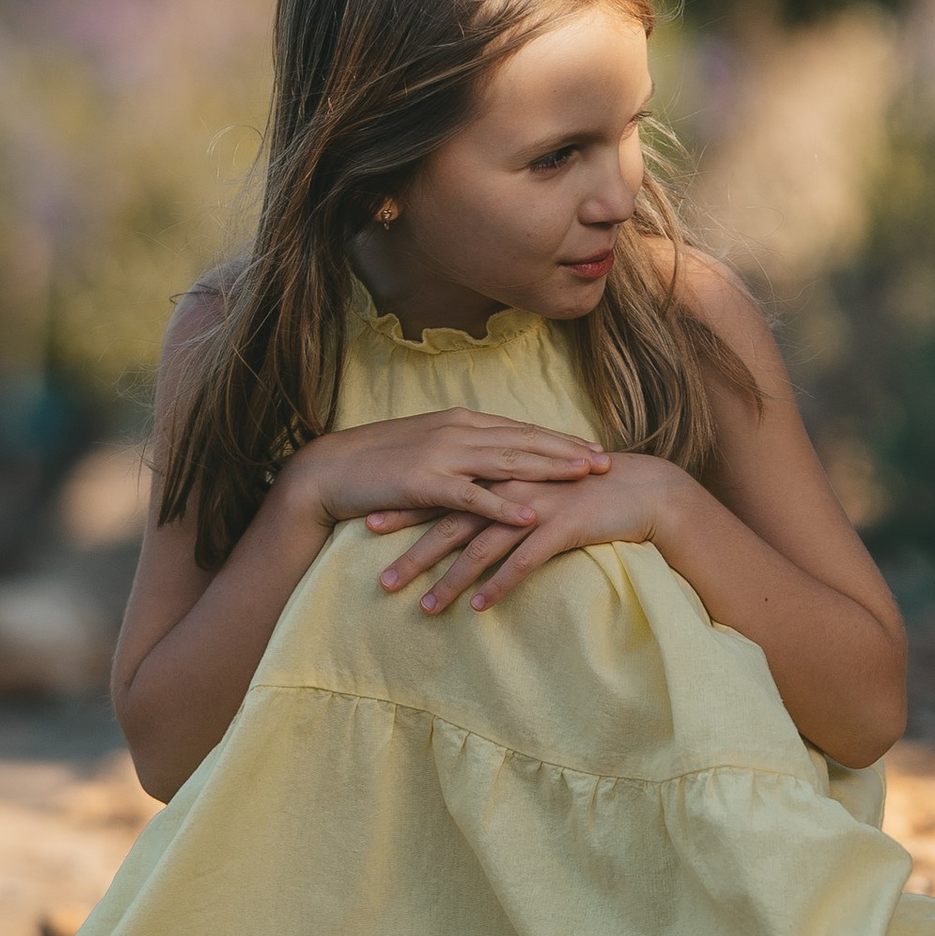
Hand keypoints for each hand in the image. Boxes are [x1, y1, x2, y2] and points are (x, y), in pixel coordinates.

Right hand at [285, 407, 609, 546]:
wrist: (328, 470)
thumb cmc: (375, 464)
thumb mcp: (425, 448)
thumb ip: (460, 450)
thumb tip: (491, 459)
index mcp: (459, 421)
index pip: (520, 429)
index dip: (558, 439)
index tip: (591, 448)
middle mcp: (457, 430)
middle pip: (524, 441)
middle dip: (568, 451)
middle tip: (606, 461)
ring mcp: (442, 454)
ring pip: (508, 461)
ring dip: (550, 470)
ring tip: (585, 478)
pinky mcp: (425, 482)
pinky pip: (473, 496)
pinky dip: (504, 505)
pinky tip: (532, 514)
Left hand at [377, 454, 679, 612]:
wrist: (640, 489)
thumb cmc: (583, 490)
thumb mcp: (535, 487)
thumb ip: (499, 495)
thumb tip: (467, 513)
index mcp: (500, 473)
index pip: (442, 491)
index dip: (405, 507)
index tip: (369, 524)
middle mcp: (510, 487)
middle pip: (450, 523)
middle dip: (414, 554)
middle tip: (382, 582)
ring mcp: (535, 507)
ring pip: (481, 547)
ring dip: (450, 581)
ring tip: (425, 610)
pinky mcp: (562, 527)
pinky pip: (524, 561)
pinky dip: (500, 585)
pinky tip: (480, 608)